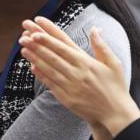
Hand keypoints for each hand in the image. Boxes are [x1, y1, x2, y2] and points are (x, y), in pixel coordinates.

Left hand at [19, 16, 139, 128]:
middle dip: (36, 43)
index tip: (37, 25)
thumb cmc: (116, 87)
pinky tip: (32, 67)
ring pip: (49, 68)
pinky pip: (51, 84)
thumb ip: (101, 45)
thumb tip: (95, 28)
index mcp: (86, 62)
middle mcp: (77, 72)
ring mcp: (70, 86)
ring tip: (23, 48)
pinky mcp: (67, 98)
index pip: (63, 43)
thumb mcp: (114, 63)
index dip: (48, 34)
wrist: (116, 114)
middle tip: (23, 35)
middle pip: (52, 54)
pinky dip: (41, 75)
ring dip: (35, 58)